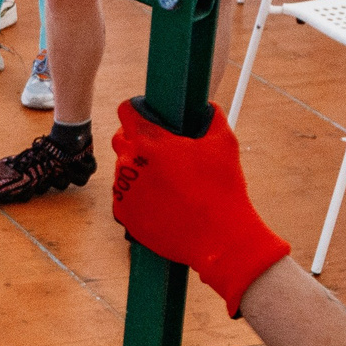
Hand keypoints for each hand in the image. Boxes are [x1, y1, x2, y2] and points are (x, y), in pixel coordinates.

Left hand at [109, 100, 290, 314]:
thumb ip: (211, 116)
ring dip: (139, 170)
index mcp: (148, 140)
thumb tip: (205, 107)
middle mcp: (128, 162)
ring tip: (168, 183)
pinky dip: (138, 196)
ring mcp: (123, 190)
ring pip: (124, 170)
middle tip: (162, 152)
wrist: (221, 239)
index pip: (126, 111)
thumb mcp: (224, 142)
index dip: (138, 111)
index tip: (148, 117)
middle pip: (122, 139)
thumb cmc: (223, 188)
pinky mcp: (123, 214)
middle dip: (138, 140)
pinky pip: (125, 196)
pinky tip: (162, 202)